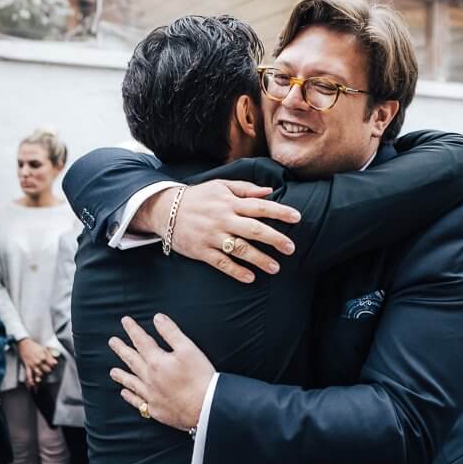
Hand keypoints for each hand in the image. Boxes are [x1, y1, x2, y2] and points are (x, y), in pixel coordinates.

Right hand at [17, 338, 57, 389]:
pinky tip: (31, 385)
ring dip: (41, 378)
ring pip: (38, 374)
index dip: (53, 366)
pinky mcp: (27, 366)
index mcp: (44, 356)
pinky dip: (30, 381)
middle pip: (46, 371)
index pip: (52, 364)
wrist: (24, 344)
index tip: (53, 367)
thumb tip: (55, 362)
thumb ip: (50, 355)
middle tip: (47, 372)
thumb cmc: (34, 346)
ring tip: (41, 381)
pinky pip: (29, 375)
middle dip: (48, 372)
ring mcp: (32, 365)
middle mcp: (39, 362)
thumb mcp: (44, 348)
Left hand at [109, 314, 213, 430]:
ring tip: (113, 371)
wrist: (205, 407)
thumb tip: (158, 318)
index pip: (142, 341)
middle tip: (112, 342)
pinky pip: (137, 402)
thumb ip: (171, 332)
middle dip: (122, 349)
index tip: (125, 321)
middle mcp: (149, 378)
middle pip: (132, 360)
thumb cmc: (200, 377)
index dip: (133, 330)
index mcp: (157, 362)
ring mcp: (151, 395)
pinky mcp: (156, 409)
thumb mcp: (188, 348)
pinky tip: (125, 393)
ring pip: (131, 382)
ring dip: (121, 375)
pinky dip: (130, 396)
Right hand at [137, 180, 301, 283]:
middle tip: (291, 248)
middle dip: (274, 239)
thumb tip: (270, 191)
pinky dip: (236, 271)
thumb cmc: (198, 197)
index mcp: (230, 202)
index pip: (259, 206)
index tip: (297, 217)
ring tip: (276, 268)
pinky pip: (221, 263)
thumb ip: (246, 189)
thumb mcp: (221, 186)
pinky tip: (250, 278)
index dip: (279, 212)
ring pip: (239, 249)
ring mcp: (212, 236)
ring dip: (259, 259)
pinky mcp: (201, 251)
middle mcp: (223, 219)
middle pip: (253, 229)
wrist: (165, 209)